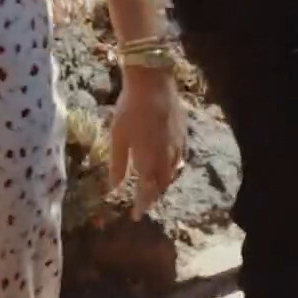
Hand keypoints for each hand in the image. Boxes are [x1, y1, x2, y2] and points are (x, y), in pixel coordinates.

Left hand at [109, 69, 186, 218]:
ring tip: (155, 187)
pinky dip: (174, 168)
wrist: (154, 81)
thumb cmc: (130, 108)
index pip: (146, 191)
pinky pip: (180, 159)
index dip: (141, 205)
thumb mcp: (118, 136)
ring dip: (164, 183)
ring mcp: (178, 145)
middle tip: (145, 203)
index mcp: (149, 161)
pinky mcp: (183, 133)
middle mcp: (166, 158)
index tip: (136, 216)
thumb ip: (117, 164)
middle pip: (162, 185)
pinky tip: (169, 165)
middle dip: (153, 196)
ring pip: (173, 173)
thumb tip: (114, 189)